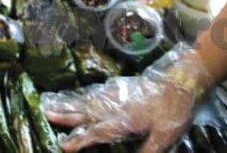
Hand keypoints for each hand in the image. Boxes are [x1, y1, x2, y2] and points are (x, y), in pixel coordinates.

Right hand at [42, 44, 206, 151]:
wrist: (180, 80)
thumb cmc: (174, 110)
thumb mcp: (166, 135)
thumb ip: (148, 150)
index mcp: (124, 119)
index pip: (98, 132)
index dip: (81, 140)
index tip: (63, 144)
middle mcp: (115, 106)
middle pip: (86, 112)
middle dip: (66, 115)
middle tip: (47, 113)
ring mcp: (116, 95)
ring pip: (88, 100)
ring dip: (70, 103)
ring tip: (53, 103)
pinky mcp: (121, 88)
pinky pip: (96, 92)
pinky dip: (84, 94)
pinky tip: (80, 96)